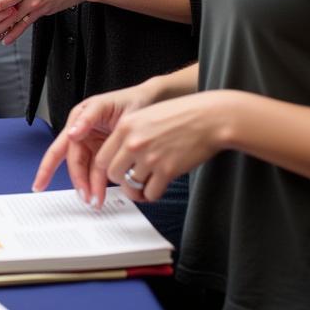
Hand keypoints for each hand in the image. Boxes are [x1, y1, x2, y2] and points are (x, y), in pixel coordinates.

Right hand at [31, 84, 157, 202]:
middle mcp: (82, 135)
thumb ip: (86, 118)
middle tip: (86, 197)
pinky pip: (99, 172)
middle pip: (74, 163)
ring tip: (96, 201)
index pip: (59, 148)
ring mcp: (93, 146)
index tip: (40, 184)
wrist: (148, 104)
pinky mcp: (105, 154)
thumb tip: (71, 133)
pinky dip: (99, 184)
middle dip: (78, 182)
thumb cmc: (126, 100)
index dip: (47, 167)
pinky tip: (102, 193)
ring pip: (86, 171)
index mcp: (77, 122)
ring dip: (90, 186)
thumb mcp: (104, 105)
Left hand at [90, 92, 230, 204]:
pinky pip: (150, 193)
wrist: (207, 118)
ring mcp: (149, 157)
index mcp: (125, 127)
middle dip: (121, 181)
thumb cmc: (180, 115)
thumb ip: (128, 134)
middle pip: (113, 174)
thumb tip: (118, 155)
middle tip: (130, 180)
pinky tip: (158, 187)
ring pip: (131, 186)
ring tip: (146, 184)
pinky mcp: (167, 170)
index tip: (114, 172)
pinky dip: (152, 194)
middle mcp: (133, 143)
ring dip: (138, 189)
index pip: (102, 157)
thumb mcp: (144, 116)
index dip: (107, 168)